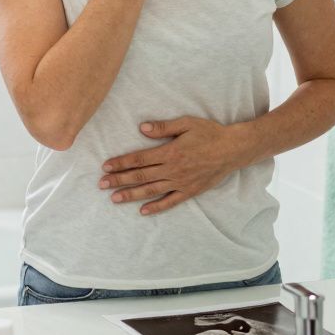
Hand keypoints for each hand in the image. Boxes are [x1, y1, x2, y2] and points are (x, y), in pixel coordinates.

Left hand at [99, 117, 243, 215]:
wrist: (233, 149)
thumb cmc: (209, 133)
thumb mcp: (187, 123)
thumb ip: (164, 127)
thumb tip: (142, 128)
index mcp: (170, 152)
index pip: (139, 159)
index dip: (121, 163)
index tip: (105, 167)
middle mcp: (173, 170)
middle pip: (141, 176)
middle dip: (119, 180)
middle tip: (101, 185)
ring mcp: (181, 182)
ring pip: (151, 190)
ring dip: (131, 195)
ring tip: (114, 199)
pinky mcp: (190, 191)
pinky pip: (170, 202)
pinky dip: (156, 207)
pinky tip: (143, 211)